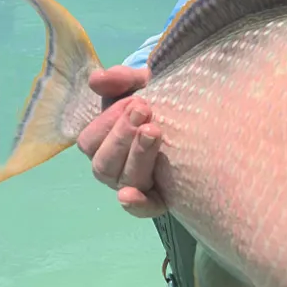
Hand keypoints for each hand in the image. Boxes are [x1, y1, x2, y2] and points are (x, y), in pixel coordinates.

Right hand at [77, 65, 166, 217]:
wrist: (195, 114)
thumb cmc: (162, 99)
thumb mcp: (143, 84)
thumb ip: (121, 79)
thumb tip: (96, 79)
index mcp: (104, 141)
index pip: (91, 140)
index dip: (108, 121)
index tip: (135, 100)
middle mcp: (114, 167)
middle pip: (104, 164)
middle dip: (123, 135)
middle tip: (145, 109)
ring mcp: (136, 184)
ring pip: (124, 180)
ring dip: (136, 156)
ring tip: (155, 131)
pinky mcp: (160, 197)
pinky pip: (144, 208)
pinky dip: (136, 205)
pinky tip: (131, 196)